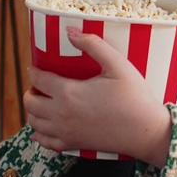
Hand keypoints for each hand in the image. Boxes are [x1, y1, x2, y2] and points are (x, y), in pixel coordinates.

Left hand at [24, 26, 173, 166]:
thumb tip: (71, 32)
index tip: (35, 67)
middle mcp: (61, 114)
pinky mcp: (73, 144)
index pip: (39, 80)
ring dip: (33, 111)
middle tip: (40, 85)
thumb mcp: (118, 64)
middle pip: (30, 103)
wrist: (146, 131)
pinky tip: (45, 127)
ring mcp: (66, 132)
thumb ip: (94, 45)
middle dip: (31, 91)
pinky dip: (40, 134)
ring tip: (43, 102)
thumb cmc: (135, 97)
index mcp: (69, 92)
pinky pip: (45, 142)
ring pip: (34, 123)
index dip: (34, 71)